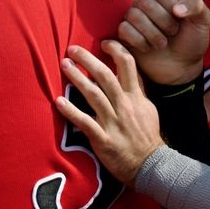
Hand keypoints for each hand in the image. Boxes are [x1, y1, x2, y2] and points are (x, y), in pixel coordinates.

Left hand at [56, 42, 164, 184]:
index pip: (128, 65)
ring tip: (64, 65)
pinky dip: (71, 111)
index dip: (116, 50)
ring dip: (77, 79)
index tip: (103, 42)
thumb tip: (127, 72)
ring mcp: (113, 122)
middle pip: (105, 75)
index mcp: (136, 97)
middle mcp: (124, 106)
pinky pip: (85, 122)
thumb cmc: (146, 137)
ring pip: (94, 95)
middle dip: (88, 60)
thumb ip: (137, 90)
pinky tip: (59, 101)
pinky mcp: (104, 139)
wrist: (151, 166)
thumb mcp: (148, 109)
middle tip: (72, 49)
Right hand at [118, 0, 209, 85]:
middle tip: (172, 33)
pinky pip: (123, 29)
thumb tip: (177, 9)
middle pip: (144, 1)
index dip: (170, 6)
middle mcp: (146, 4)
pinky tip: (148, 48)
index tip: (180, 20)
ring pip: (133, 15)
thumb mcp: (203, 22)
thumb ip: (197, 7)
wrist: (181, 67)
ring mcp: (134, 19)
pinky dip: (139, 41)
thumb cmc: (191, 42)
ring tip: (162, 44)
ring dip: (151, 33)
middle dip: (162, 21)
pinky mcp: (125, 34)